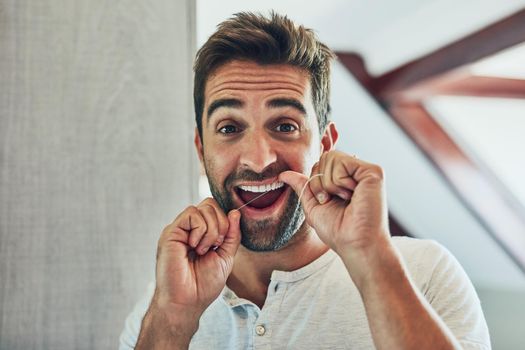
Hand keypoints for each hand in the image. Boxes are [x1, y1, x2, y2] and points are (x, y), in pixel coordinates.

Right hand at [153, 198, 240, 314]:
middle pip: (210, 204)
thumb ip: (231, 235)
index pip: (216, 210)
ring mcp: (180, 229)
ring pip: (204, 207)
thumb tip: (235, 212)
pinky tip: (195, 247)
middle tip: (215, 246)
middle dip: (221, 224)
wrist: (187, 301)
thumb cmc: (203, 284)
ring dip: (212, 229)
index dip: (226, 221)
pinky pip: (192, 214)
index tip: (222, 244)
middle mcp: (189, 229)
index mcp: (201, 234)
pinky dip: (201, 229)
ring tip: (204, 250)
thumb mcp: (225, 256)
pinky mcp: (171, 232)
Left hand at [279, 150, 389, 256]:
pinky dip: (339, 181)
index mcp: (344, 179)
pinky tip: (352, 196)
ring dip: (329, 184)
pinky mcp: (373, 171)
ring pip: (331, 157)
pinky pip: (342, 161)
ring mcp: (365, 171)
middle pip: (324, 157)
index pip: (321, 163)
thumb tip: (283, 174)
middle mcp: (356, 173)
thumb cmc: (337, 231)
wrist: (354, 244)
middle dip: (320, 183)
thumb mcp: (313, 206)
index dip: (316, 181)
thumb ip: (302, 186)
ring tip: (345, 200)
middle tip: (333, 201)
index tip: (325, 199)